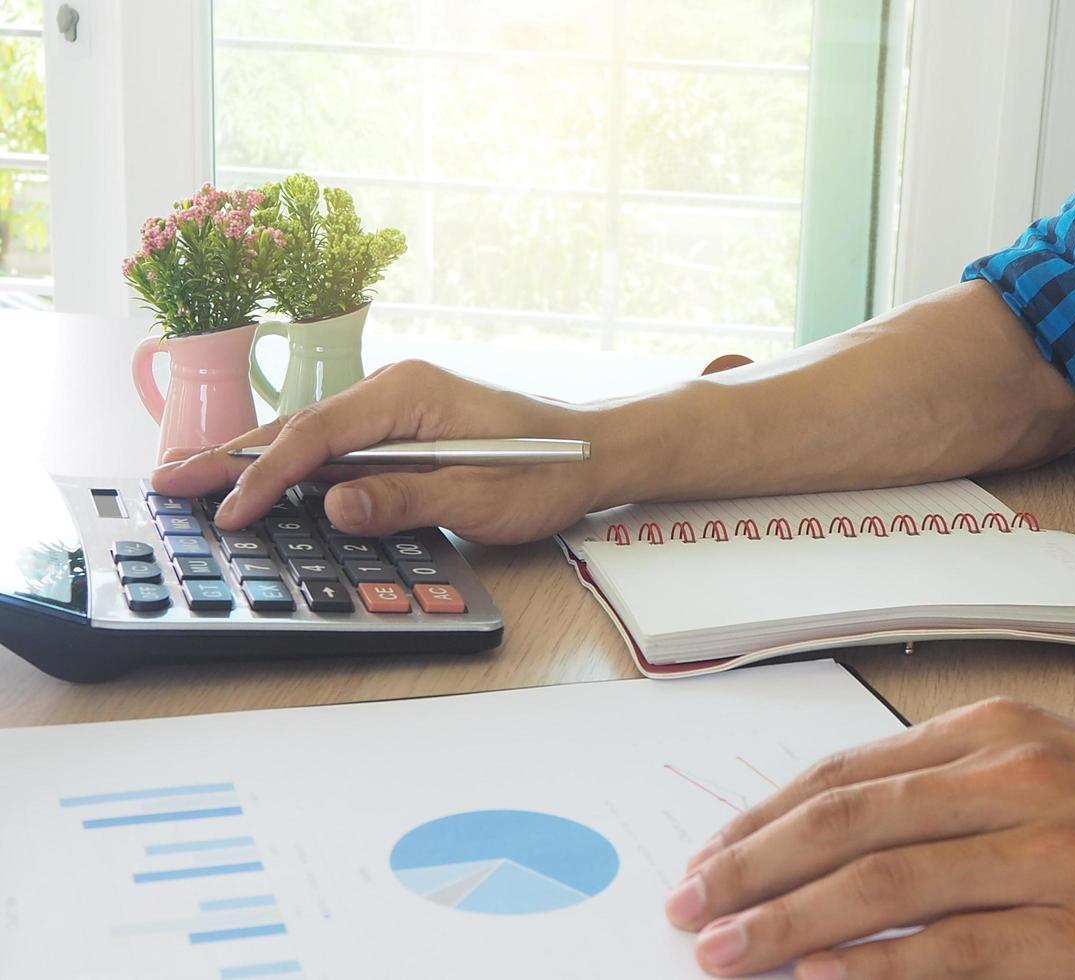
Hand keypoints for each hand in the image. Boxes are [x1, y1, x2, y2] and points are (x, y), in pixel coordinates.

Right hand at [150, 359, 617, 542]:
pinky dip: (292, 465)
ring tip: (194, 481)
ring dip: (254, 461)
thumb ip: (407, 500)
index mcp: (409, 394)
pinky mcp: (402, 429)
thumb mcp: (483, 495)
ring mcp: (396, 407)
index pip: (318, 436)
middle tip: (169, 482)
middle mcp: (394, 390)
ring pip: (310, 435)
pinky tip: (260, 482)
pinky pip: (334, 446)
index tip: (228, 513)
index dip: (266, 478)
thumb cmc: (547, 471)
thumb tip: (334, 504)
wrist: (594, 453)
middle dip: (233, 457)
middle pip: (299, 427)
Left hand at [664, 698, 1074, 978]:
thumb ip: (943, 787)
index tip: (709, 854)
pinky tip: (817, 978)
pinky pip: (955, 950)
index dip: (764, 816)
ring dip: (788, 923)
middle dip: (751, 866)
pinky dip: (877, 967)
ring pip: (883, 885)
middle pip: (845, 822)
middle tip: (688, 904)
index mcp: (992, 732)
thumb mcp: (1043, 764)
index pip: (843, 772)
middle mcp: (1010, 778)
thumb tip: (836, 827)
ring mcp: (1048, 852)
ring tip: (723, 952)